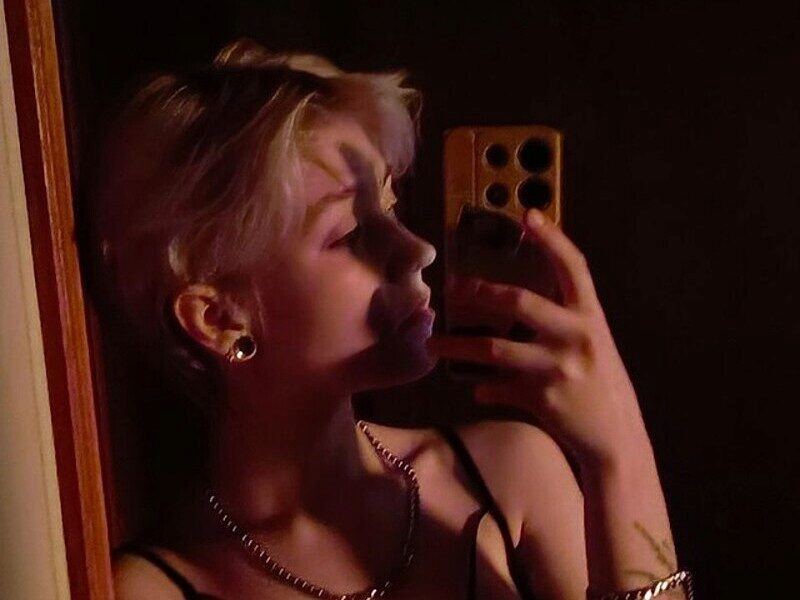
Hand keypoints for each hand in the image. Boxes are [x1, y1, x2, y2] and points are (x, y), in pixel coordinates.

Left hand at [427, 209, 651, 470]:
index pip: (574, 268)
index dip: (552, 239)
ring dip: (459, 347)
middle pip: (520, 302)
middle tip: (452, 288)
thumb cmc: (601, 388)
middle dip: (480, 292)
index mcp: (591, 318)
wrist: (617, 441)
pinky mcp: (543, 399)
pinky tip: (478, 389)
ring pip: (495, 349)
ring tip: (433, 346)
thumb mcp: (593, 347)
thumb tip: (516, 308)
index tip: (528, 215)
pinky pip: (499, 387)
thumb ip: (564, 325)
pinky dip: (485, 388)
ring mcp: (560, 368)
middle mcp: (578, 337)